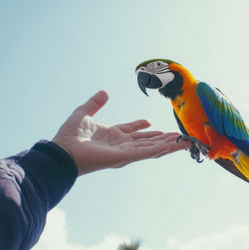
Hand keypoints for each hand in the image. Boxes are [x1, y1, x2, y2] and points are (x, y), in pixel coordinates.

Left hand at [52, 90, 190, 175]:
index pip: (132, 131)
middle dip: (163, 138)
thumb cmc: (69, 136)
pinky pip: (146, 152)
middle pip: (147, 141)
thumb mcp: (83, 113)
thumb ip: (94, 103)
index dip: (142, 126)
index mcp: (111, 135)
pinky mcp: (125, 156)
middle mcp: (121, 145)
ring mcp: (124, 151)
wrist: (62, 151)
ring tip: (185, 142)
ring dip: (169, 144)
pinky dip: (160, 149)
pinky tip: (173, 145)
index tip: (150, 121)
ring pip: (152, 147)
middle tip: (179, 135)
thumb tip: (104, 92)